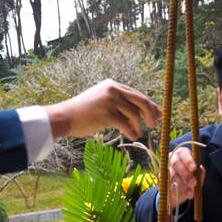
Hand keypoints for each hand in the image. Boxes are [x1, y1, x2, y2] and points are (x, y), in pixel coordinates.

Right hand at [43, 79, 160, 139]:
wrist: (64, 116)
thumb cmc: (82, 113)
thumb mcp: (101, 101)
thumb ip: (119, 104)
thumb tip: (141, 114)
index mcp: (112, 85)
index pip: (136, 94)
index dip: (149, 105)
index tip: (157, 114)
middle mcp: (112, 90)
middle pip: (141, 101)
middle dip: (151, 113)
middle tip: (154, 125)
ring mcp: (110, 101)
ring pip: (134, 114)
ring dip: (138, 126)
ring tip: (137, 133)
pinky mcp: (106, 114)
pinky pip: (126, 124)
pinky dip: (132, 132)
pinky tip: (132, 136)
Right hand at [168, 147, 205, 207]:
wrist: (178, 191)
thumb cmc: (190, 179)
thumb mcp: (197, 176)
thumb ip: (200, 173)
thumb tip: (201, 169)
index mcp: (181, 154)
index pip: (183, 154)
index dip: (188, 161)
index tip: (194, 168)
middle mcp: (171, 158)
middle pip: (176, 163)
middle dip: (186, 174)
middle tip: (193, 184)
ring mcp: (164, 167)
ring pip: (172, 174)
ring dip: (181, 184)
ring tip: (190, 193)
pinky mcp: (160, 178)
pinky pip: (167, 183)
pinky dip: (174, 190)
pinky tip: (181, 195)